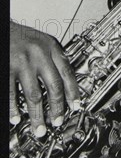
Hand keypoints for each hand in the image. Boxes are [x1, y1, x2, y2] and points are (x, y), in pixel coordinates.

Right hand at [10, 21, 80, 136]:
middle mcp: (39, 54)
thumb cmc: (22, 37)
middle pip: (54, 85)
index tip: (75, 105)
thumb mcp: (43, 42)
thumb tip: (65, 81)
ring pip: (34, 95)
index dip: (73, 91)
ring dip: (37, 115)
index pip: (67, 71)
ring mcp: (23, 62)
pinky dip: (14, 108)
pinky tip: (16, 117)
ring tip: (39, 127)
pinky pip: (12, 94)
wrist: (3, 29)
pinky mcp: (7, 69)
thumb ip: (53, 58)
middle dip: (57, 108)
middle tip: (57, 121)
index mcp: (51, 47)